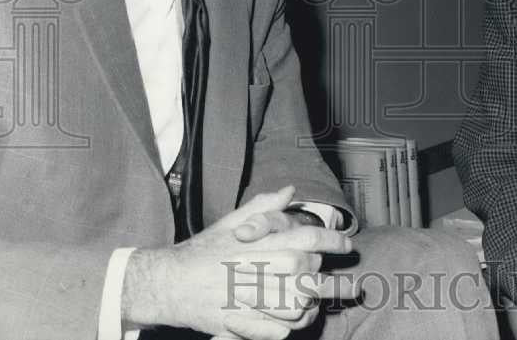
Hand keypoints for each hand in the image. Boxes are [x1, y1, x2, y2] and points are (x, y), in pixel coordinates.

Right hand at [121, 186, 357, 337]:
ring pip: (296, 303)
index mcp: (256, 242)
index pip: (305, 236)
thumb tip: (290, 192)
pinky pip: (278, 329)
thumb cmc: (201, 252)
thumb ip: (263, 208)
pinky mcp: (239, 322)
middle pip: (306, 271)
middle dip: (328, 277)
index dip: (332, 239)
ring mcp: (246, 297)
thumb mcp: (230, 223)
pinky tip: (299, 320)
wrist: (168, 283)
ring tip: (323, 303)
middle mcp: (255, 267)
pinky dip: (292, 326)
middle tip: (344, 281)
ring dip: (313, 304)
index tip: (348, 245)